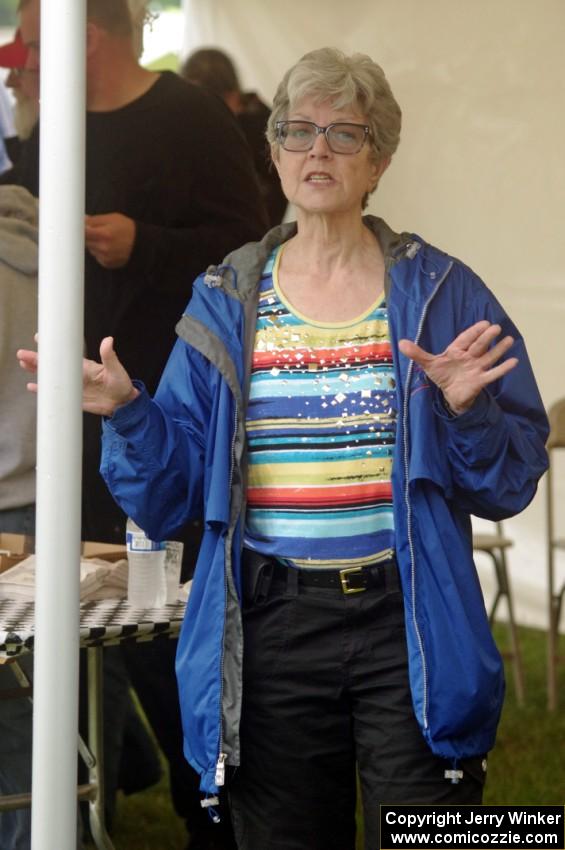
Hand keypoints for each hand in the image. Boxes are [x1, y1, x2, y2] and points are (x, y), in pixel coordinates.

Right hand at [17, 336, 138, 416]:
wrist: (123, 404)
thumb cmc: (121, 384)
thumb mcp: (116, 369)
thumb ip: (109, 356)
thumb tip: (108, 340)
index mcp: (83, 365)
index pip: (65, 353)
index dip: (52, 346)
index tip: (40, 338)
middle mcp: (75, 374)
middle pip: (52, 365)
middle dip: (37, 359)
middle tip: (22, 354)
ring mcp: (72, 386)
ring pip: (50, 377)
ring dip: (37, 371)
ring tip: (23, 364)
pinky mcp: (72, 399)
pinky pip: (54, 394)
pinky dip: (43, 390)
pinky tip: (32, 386)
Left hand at [84, 213, 135, 268]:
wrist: (141, 244)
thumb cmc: (127, 229)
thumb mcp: (112, 218)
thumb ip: (95, 219)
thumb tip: (82, 220)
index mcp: (104, 234)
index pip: (83, 232)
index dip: (80, 228)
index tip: (80, 226)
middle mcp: (104, 247)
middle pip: (85, 241)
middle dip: (88, 236)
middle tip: (96, 231)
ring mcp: (105, 257)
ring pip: (90, 249)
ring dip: (93, 244)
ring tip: (104, 239)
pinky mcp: (107, 264)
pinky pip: (96, 257)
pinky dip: (99, 252)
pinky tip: (107, 247)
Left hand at [398, 321, 517, 414]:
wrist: (450, 393)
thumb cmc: (442, 374)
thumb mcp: (428, 364)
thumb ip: (417, 353)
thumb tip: (400, 342)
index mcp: (456, 351)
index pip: (466, 339)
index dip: (474, 332)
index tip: (484, 323)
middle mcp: (469, 357)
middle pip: (479, 346)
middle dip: (486, 338)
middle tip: (496, 327)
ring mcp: (477, 368)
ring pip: (489, 357)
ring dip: (499, 350)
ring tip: (510, 340)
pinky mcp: (480, 381)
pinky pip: (493, 374)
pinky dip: (502, 369)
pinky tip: (514, 362)